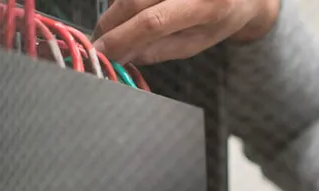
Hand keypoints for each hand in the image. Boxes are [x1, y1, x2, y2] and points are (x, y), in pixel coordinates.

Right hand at [92, 0, 281, 64]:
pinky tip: (126, 12)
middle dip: (110, 24)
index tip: (103, 53)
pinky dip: (121, 1)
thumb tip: (121, 57)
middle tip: (99, 44)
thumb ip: (160, 51)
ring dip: (113, 12)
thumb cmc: (219, 19)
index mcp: (207, 9)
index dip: (123, 38)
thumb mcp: (196, 43)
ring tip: (114, 29)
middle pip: (135, 1)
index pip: (155, 22)